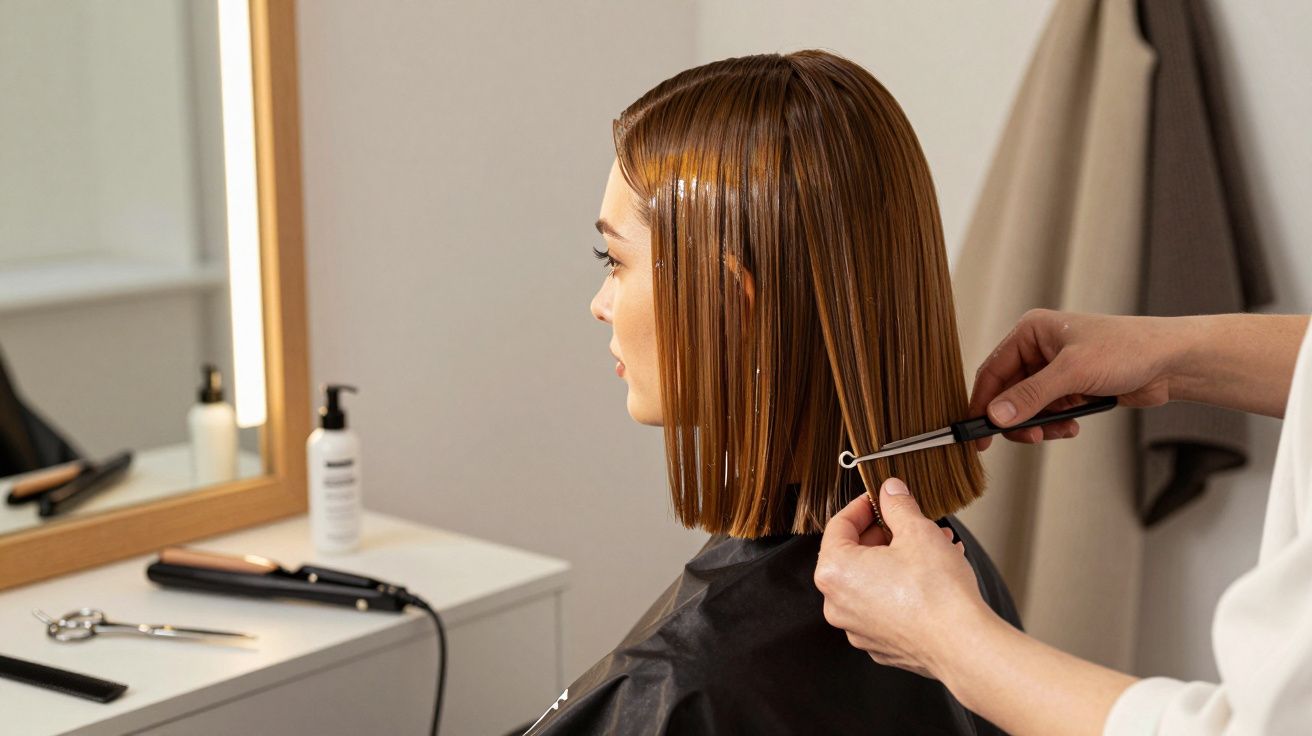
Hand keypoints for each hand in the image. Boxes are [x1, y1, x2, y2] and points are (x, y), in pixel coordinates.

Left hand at [815, 477, 992, 678]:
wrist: (963, 645)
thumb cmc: (937, 592)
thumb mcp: (917, 531)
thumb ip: (897, 506)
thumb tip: (890, 491)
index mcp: (835, 572)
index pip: (839, 526)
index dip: (863, 506)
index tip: (880, 499)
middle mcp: (837, 604)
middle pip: (855, 555)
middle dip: (887, 534)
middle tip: (911, 522)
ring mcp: (857, 628)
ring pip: (874, 581)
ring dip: (900, 559)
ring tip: (935, 546)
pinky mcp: (880, 644)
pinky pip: (885, 606)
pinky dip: (903, 588)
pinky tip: (934, 576)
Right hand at [969, 310, 1179, 449]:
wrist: (1171, 362)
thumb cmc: (1128, 349)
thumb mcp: (1073, 372)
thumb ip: (1031, 395)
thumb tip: (997, 415)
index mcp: (1031, 331)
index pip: (992, 370)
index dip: (983, 402)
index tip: (977, 432)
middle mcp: (1039, 348)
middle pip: (1008, 392)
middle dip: (1017, 418)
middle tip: (1027, 438)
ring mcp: (1054, 369)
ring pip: (1027, 407)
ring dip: (1039, 424)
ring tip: (1059, 431)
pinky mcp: (1070, 387)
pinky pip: (1048, 412)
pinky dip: (1055, 424)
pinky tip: (1072, 426)